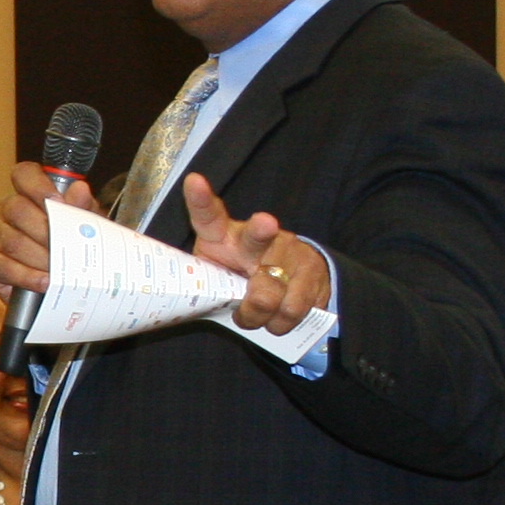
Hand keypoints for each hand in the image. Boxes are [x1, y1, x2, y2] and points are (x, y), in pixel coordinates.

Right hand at [0, 159, 102, 301]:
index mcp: (32, 195)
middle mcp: (9, 211)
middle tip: (64, 247)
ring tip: (59, 269)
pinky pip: (1, 266)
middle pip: (16, 209)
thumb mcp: (87, 229)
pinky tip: (45, 282)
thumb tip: (79, 190)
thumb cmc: (74, 250)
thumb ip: (83, 209)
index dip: (37, 184)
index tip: (57, 202)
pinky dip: (27, 276)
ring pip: (11, 240)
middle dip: (44, 230)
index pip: (24, 174)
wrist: (66, 287)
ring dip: (38, 257)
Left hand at [182, 174, 331, 334]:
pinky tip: (277, 320)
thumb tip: (201, 308)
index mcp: (223, 236)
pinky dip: (280, 323)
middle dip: (260, 229)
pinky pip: (293, 307)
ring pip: (269, 292)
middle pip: (257, 235)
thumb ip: (210, 285)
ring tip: (255, 317)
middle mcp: (255, 237)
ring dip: (258, 317)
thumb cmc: (240, 277)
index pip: (208, 215)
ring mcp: (286, 250)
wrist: (290, 277)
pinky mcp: (311, 270)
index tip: (194, 181)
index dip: (200, 199)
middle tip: (265, 223)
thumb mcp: (218, 274)